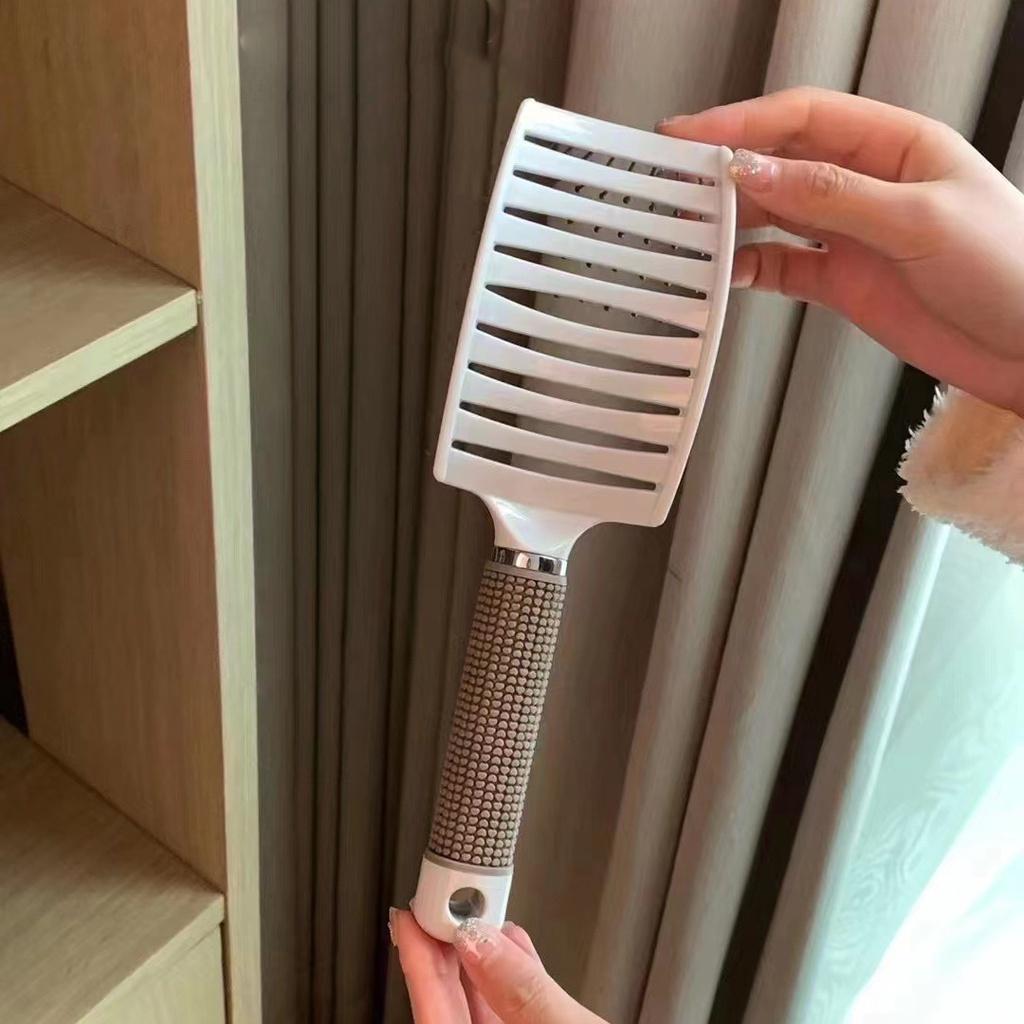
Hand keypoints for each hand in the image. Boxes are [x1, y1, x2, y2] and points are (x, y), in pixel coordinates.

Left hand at [391, 910, 606, 1022]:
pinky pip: (516, 1021)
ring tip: (479, 918)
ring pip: (485, 1016)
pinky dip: (515, 982)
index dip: (418, 965)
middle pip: (453, 1013)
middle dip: (450, 955)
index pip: (432, 1018)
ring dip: (483, 963)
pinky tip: (517, 951)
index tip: (411, 920)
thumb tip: (482, 943)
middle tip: (441, 906)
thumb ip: (525, 993)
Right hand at [658, 87, 1023, 415]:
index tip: (690, 138)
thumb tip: (755, 171)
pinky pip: (781, 267)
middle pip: (780, 164)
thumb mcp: (919, 219)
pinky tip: (726, 272)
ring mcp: (851, 236)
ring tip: (689, 229)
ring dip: (731, 221)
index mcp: (896, 146)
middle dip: (725, 170)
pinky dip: (748, 270)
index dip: (742, 122)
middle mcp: (867, 186)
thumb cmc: (1009, 270)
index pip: (804, 118)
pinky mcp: (842, 282)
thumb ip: (831, 195)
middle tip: (674, 184)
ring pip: (774, 216)